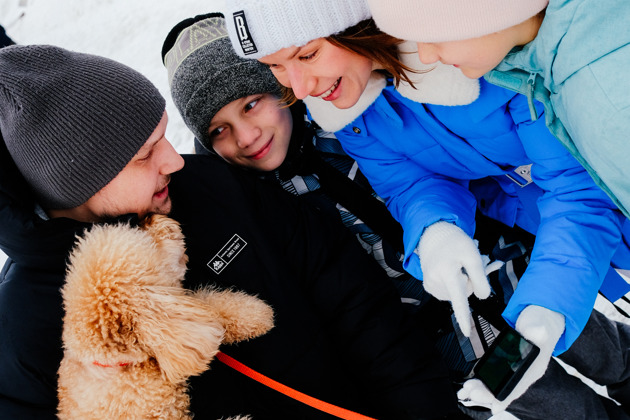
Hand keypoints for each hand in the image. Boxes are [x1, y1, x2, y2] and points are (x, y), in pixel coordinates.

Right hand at [416, 221, 490, 335]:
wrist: (433, 236)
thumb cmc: (454, 243)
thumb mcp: (473, 255)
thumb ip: (480, 277)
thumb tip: (482, 297)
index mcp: (447, 272)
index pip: (458, 298)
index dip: (464, 317)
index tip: (467, 333)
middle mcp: (435, 281)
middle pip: (464, 293)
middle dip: (470, 282)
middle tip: (466, 265)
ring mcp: (430, 285)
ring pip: (457, 294)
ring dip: (462, 283)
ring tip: (456, 266)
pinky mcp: (428, 286)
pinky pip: (449, 292)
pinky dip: (454, 284)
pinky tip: (450, 271)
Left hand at [458, 306, 564, 413]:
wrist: (538, 315)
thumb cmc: (541, 322)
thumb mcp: (541, 325)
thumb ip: (539, 330)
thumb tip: (538, 332)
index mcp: (534, 368)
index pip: (519, 386)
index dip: (506, 396)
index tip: (494, 406)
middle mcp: (523, 371)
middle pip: (504, 387)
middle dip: (487, 392)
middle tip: (471, 392)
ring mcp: (514, 367)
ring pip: (496, 384)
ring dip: (482, 388)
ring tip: (466, 390)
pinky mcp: (505, 362)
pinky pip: (492, 375)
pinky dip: (482, 381)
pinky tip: (470, 385)